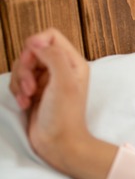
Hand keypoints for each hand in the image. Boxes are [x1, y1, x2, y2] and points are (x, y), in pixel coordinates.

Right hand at [9, 28, 116, 178]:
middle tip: (30, 87)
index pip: (51, 36)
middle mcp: (62, 68)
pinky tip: (24, 104)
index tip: (29, 58)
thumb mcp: (63, 82)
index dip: (35, 43)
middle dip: (24, 66)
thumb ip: (53, 57)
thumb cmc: (64, 116)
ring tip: (28, 97)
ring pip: (22, 65)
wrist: (59, 143)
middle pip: (32, 50)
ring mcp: (48, 80)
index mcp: (73, 62)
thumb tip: (36, 40)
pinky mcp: (36, 91)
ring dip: (20, 81)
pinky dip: (17, 91)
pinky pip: (18, 80)